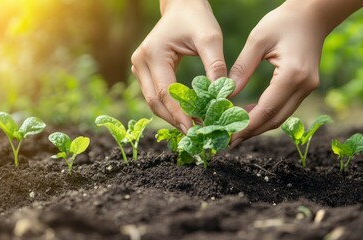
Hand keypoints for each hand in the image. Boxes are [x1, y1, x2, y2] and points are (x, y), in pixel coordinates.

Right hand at [131, 0, 226, 132]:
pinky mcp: (144, 70)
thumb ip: (215, 66)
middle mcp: (140, 62)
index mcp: (154, 54)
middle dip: (175, 120)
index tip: (196, 129)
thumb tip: (223, 95)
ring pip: (153, 101)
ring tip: (193, 128)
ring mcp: (139, 67)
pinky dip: (170, 107)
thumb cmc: (196, 19)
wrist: (181, 5)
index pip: (166, 92)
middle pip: (155, 101)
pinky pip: (155, 95)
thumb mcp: (210, 38)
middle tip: (196, 134)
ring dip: (172, 116)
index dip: (180, 113)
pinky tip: (186, 115)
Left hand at [228, 1, 328, 146]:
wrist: (313, 15)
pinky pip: (284, 108)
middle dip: (250, 131)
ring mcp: (308, 88)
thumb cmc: (283, 21)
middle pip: (274, 119)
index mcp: (292, 75)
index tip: (228, 135)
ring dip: (258, 125)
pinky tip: (249, 114)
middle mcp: (304, 86)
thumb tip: (226, 94)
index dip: (246, 125)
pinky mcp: (306, 87)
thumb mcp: (257, 40)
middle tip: (228, 140)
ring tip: (235, 131)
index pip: (266, 109)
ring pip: (280, 117)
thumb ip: (242, 68)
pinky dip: (266, 115)